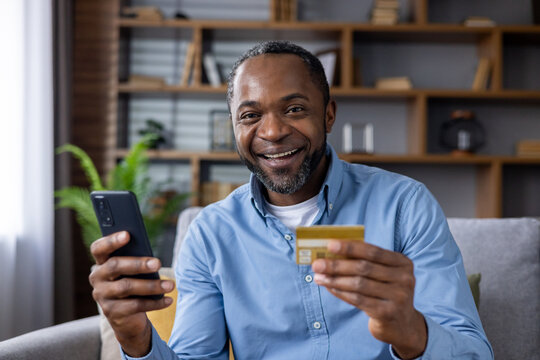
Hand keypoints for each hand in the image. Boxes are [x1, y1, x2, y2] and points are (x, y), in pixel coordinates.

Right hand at [88, 231, 174, 356]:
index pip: (99, 248)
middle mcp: (97, 278)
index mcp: (102, 263)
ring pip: (126, 287)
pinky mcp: (112, 313)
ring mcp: (103, 297)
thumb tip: (151, 258)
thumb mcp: (133, 271)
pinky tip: (168, 300)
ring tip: (170, 285)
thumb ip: (136, 260)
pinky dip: (154, 302)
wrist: (127, 317)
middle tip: (158, 263)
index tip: (127, 234)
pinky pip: (135, 306)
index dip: (111, 241)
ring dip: (152, 286)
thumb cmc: (133, 283)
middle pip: (115, 266)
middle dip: (138, 264)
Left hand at [312, 240, 426, 358]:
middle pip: (364, 267)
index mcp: (403, 263)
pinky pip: (358, 299)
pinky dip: (340, 292)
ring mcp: (398, 297)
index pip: (373, 251)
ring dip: (335, 280)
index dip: (350, 247)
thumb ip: (365, 262)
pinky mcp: (387, 313)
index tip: (329, 245)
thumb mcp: (383, 274)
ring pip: (358, 284)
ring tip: (318, 277)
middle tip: (317, 264)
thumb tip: (332, 253)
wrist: (402, 325)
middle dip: (337, 265)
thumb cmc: (385, 292)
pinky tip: (329, 287)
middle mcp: (404, 278)